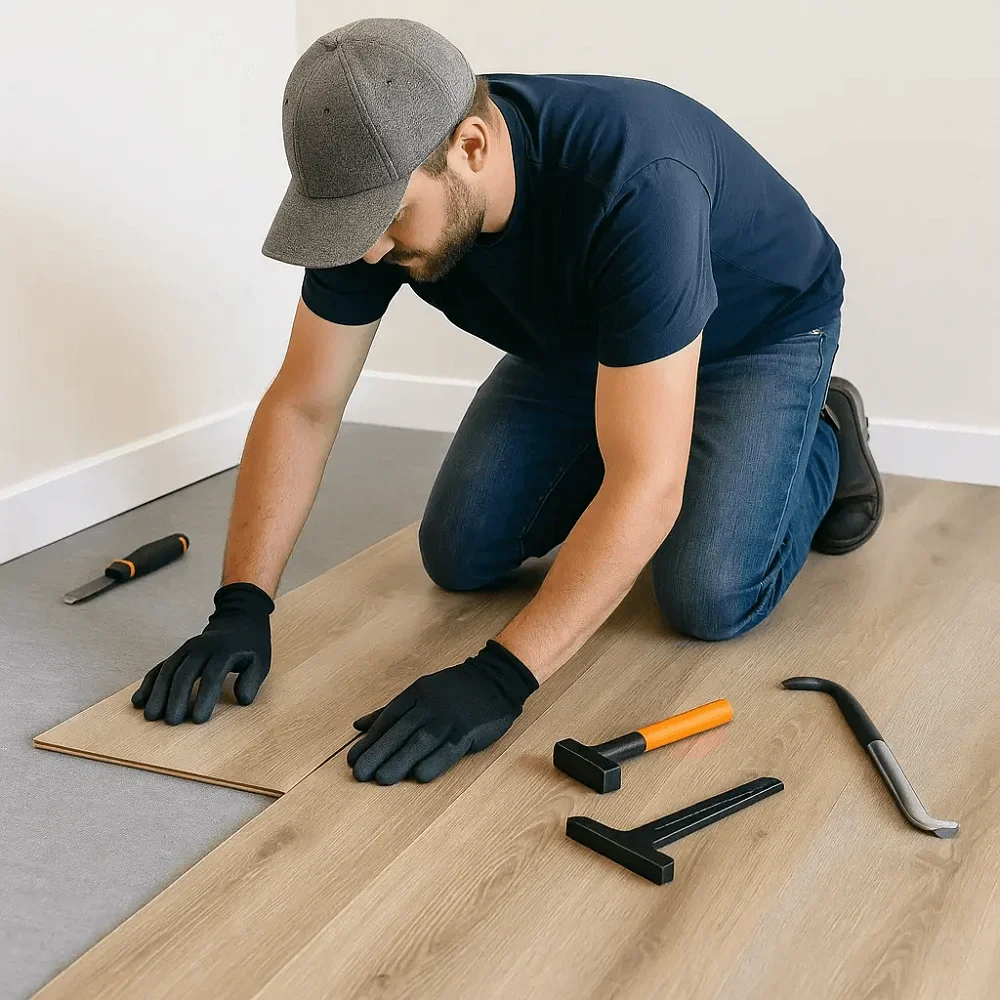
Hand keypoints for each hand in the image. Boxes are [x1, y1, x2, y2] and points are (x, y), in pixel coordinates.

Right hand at [131, 582, 274, 724]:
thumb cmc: (250, 645)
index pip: (212, 675)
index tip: (199, 720)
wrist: (238, 618)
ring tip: (151, 716)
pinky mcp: (178, 653)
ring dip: (158, 693)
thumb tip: (243, 700)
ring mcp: (187, 649)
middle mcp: (202, 648)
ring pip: (168, 670)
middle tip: (171, 723)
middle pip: (185, 673)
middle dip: (176, 699)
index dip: (205, 698)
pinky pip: (159, 667)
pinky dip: (148, 684)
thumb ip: (252, 680)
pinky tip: (139, 701)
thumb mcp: (261, 660)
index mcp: (224, 650)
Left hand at [347, 640, 538, 784]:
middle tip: (360, 774)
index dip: (370, 741)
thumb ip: (389, 710)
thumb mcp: (419, 692)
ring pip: (422, 741)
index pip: (388, 720)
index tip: (353, 760)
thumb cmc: (453, 690)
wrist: (495, 679)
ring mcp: (450, 718)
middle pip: (401, 731)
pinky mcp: (469, 730)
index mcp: (416, 695)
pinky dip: (435, 761)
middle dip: (379, 753)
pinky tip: (420, 776)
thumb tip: (357, 725)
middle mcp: (430, 706)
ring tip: (382, 779)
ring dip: (401, 760)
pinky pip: (450, 748)